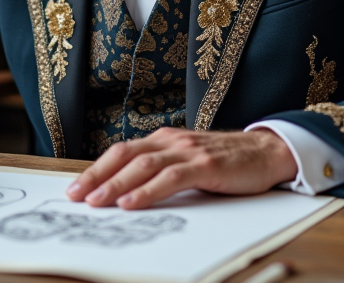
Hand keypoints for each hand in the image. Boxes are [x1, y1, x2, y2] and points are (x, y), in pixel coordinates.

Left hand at [66, 127, 297, 209]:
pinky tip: (132, 203)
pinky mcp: (206, 166)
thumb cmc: (227, 161)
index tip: (75, 188)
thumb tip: (127, 193)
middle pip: (125, 156)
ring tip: (96, 202)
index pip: (121, 152)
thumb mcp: (188, 161)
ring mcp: (188, 151)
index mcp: (164, 139)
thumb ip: (162, 171)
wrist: (268, 152)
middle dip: (96, 176)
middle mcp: (171, 140)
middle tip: (74, 196)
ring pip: (143, 166)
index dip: (96, 169)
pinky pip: (170, 178)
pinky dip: (147, 191)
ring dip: (116, 185)